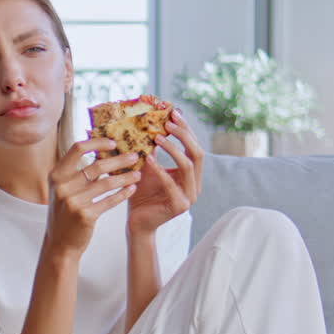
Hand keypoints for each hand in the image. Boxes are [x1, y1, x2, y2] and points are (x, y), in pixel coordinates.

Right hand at [46, 137, 142, 256]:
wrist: (60, 244)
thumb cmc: (64, 214)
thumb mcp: (62, 190)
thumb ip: (75, 173)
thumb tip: (99, 152)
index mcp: (56, 175)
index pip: (77, 149)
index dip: (96, 142)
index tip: (113, 143)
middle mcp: (63, 187)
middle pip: (97, 165)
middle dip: (119, 160)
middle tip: (134, 157)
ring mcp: (73, 201)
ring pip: (106, 183)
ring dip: (125, 177)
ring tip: (138, 174)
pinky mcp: (85, 215)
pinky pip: (109, 200)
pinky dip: (122, 194)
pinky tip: (131, 189)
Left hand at [126, 109, 203, 235]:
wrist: (136, 222)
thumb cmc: (141, 193)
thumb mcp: (147, 166)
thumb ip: (152, 149)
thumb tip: (146, 122)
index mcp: (191, 174)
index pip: (194, 146)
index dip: (186, 129)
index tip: (173, 112)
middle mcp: (195, 184)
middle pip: (197, 153)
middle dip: (184, 135)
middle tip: (168, 122)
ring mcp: (190, 196)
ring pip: (188, 166)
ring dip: (173, 149)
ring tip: (157, 138)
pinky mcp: (180, 206)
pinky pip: (172, 183)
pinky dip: (160, 170)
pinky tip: (147, 159)